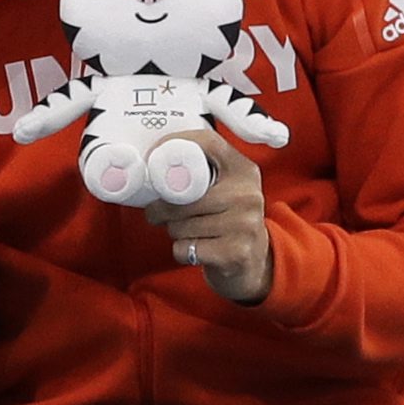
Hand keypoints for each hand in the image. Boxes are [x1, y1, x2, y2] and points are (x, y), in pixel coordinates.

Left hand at [160, 128, 277, 305]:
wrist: (253, 262)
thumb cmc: (226, 219)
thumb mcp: (225, 188)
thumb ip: (200, 172)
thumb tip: (150, 163)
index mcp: (244, 171)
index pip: (208, 143)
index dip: (174, 143)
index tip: (153, 155)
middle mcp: (248, 194)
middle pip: (182, 193)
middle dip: (159, 207)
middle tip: (157, 213)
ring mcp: (245, 224)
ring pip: (180, 224)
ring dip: (173, 230)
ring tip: (187, 231)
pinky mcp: (237, 252)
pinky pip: (186, 248)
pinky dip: (181, 251)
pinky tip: (197, 249)